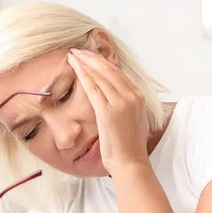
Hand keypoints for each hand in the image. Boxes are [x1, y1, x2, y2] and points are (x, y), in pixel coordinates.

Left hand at [67, 48, 150, 174]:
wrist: (130, 162)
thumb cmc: (129, 147)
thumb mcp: (134, 120)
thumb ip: (128, 106)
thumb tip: (118, 100)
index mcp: (139, 97)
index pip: (118, 73)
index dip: (102, 62)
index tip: (91, 56)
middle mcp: (131, 96)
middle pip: (109, 70)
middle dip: (91, 58)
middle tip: (78, 50)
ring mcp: (120, 102)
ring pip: (100, 76)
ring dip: (84, 62)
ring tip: (73, 54)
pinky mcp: (108, 111)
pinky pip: (93, 88)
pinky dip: (83, 75)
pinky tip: (74, 66)